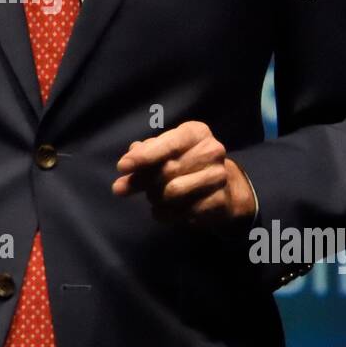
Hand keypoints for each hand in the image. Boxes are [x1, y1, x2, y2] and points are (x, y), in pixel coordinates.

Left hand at [112, 121, 255, 241]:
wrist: (223, 189)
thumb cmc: (185, 164)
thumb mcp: (164, 152)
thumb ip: (144, 154)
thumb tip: (126, 164)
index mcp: (196, 133)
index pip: (168, 144)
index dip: (143, 156)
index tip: (122, 167)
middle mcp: (212, 151)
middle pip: (167, 170)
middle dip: (140, 181)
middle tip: (123, 188)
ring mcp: (218, 177)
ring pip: (172, 192)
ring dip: (154, 198)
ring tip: (153, 197)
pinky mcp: (219, 201)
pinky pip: (182, 212)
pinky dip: (165, 214)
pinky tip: (165, 210)